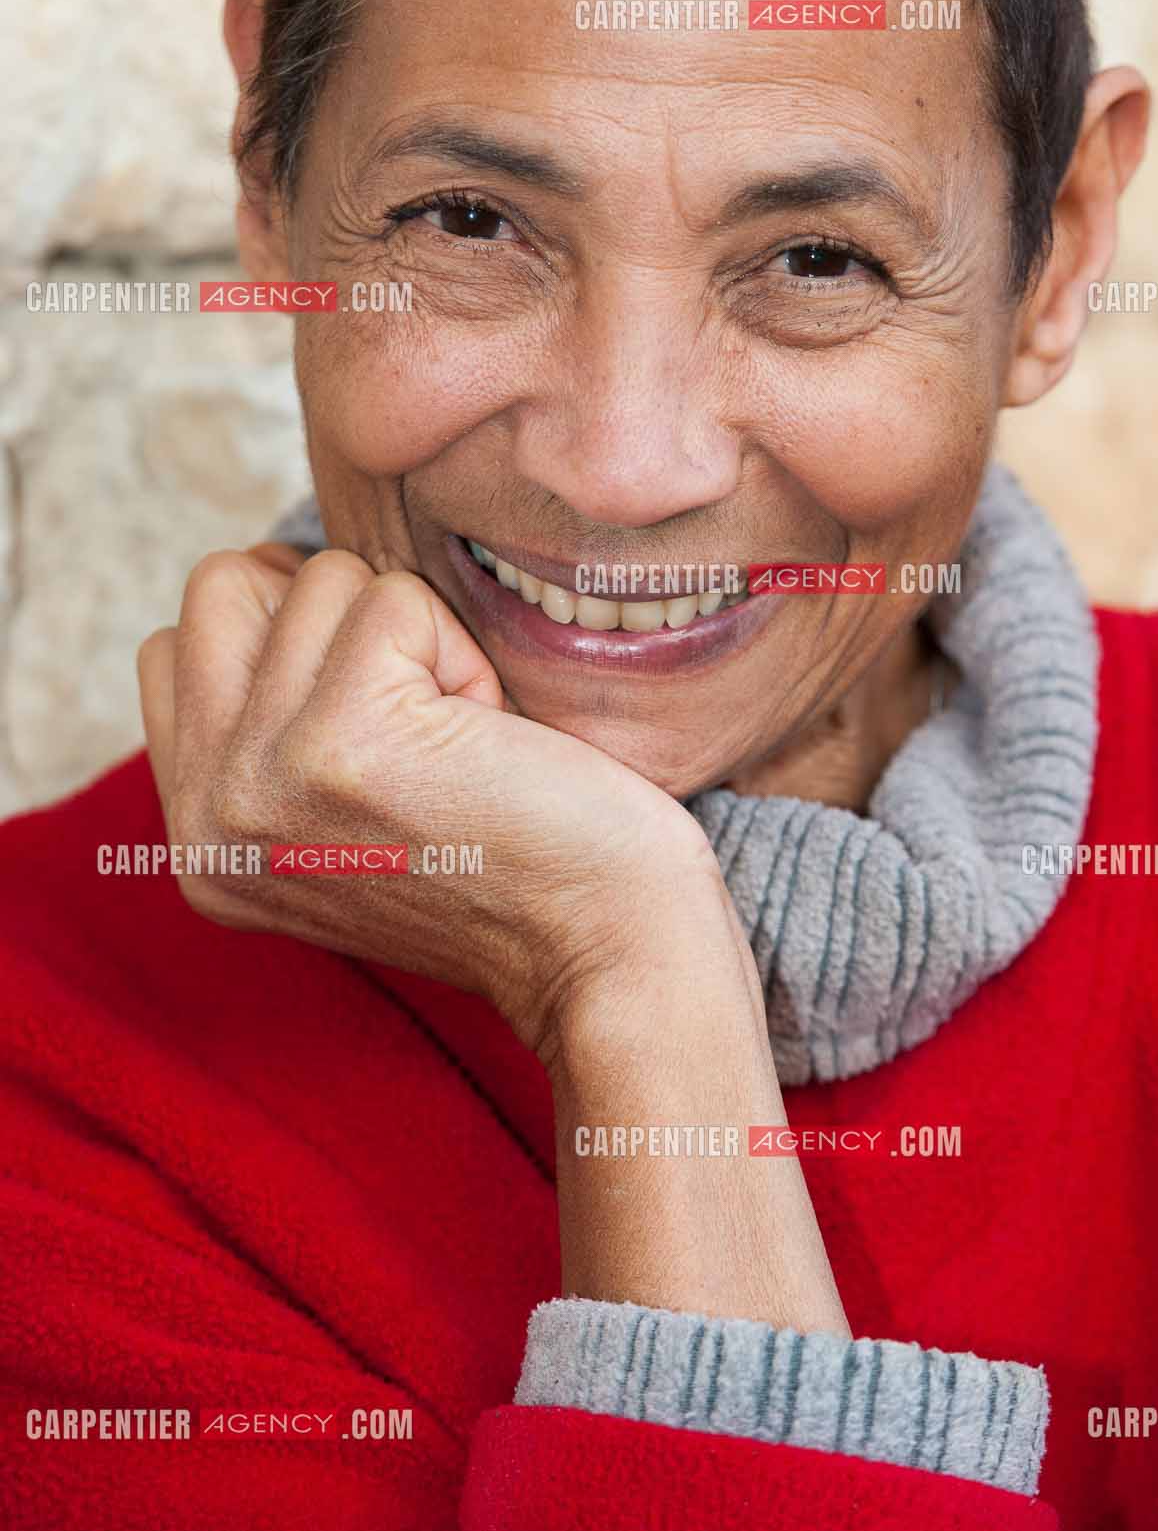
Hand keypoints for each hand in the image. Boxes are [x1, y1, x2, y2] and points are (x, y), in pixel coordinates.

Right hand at [137, 544, 723, 1060]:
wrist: (608, 950)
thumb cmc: (513, 863)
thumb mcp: (341, 816)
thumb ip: (270, 730)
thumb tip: (268, 580)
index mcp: (197, 838)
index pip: (177, 646)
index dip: (294, 640)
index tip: (382, 718)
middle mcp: (206, 816)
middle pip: (222, 587)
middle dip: (339, 617)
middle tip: (421, 719)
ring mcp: (261, 778)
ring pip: (318, 579)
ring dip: (417, 640)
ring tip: (463, 741)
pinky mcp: (341, 740)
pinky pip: (395, 599)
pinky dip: (462, 650)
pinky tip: (491, 736)